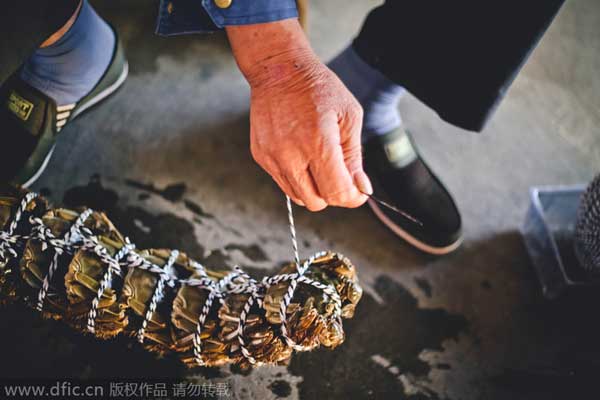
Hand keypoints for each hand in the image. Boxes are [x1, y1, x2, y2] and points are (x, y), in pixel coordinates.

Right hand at [227, 20, 371, 210]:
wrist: (279, 70)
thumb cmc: (318, 88)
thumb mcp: (349, 117)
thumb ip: (354, 157)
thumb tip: (361, 188)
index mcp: (318, 143)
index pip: (337, 192)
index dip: (353, 198)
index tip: (359, 192)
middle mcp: (291, 155)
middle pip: (316, 202)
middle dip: (333, 195)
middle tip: (341, 177)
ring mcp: (272, 157)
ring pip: (298, 197)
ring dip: (314, 189)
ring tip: (321, 165)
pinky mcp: (261, 156)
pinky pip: (283, 183)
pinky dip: (298, 178)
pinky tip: (303, 156)